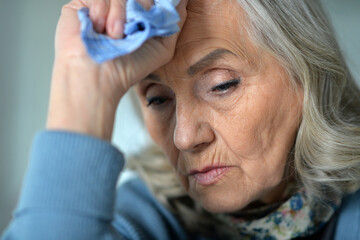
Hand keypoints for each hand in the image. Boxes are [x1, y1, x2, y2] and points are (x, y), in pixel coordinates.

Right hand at [47, 0, 187, 139]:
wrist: (99, 75)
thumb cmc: (130, 67)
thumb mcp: (163, 47)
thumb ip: (174, 21)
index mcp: (140, 16)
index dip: (152, 3)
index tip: (150, 14)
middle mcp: (123, 9)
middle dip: (141, 6)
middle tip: (134, 27)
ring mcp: (104, 5)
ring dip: (119, 14)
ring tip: (115, 36)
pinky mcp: (83, 4)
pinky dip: (101, 11)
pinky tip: (99, 28)